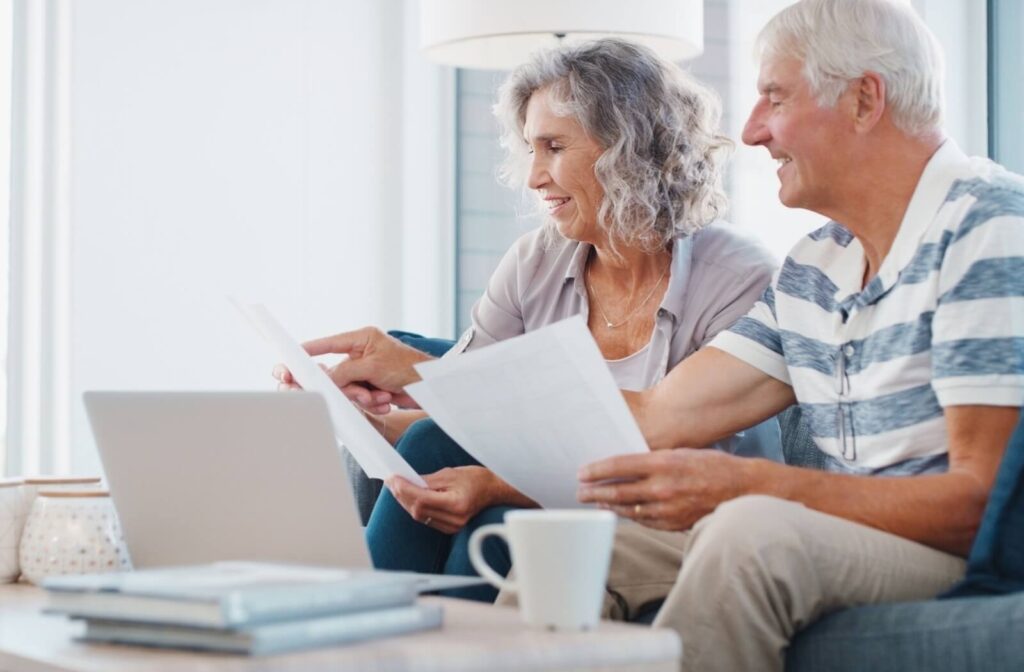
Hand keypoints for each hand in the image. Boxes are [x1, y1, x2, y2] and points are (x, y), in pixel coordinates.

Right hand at [303, 327, 432, 409]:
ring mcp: (367, 372)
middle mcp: (362, 354)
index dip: (311, 349)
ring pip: (349, 389)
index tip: (293, 354)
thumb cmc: (409, 367)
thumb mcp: (373, 366)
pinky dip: (374, 401)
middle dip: (352, 388)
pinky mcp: (373, 387)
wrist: (431, 388)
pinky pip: (361, 398)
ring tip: (382, 395)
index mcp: (362, 339)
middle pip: (338, 374)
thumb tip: (325, 378)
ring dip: (366, 397)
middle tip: (363, 393)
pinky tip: (388, 399)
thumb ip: (345, 371)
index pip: (330, 344)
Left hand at [386, 466, 497, 534]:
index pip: (422, 499)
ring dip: (406, 502)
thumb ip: (427, 480)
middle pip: (418, 510)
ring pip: (419, 516)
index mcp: (456, 504)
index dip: (404, 490)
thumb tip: (406, 481)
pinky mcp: (449, 528)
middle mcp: (454, 519)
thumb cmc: (475, 479)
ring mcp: (452, 526)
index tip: (393, 479)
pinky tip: (408, 497)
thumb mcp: (450, 474)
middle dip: (402, 495)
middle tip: (391, 481)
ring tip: (396, 488)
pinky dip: (415, 508)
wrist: (493, 490)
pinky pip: (426, 519)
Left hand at [577, 449, 750, 530]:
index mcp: (663, 463)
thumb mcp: (681, 453)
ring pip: (628, 509)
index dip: (596, 470)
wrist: (743, 489)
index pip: (619, 466)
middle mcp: (663, 487)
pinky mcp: (674, 524)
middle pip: (618, 491)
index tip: (582, 472)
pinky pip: (644, 521)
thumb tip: (626, 465)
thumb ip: (654, 459)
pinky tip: (620, 512)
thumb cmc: (713, 466)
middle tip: (579, 491)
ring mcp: (668, 509)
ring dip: (607, 506)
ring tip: (593, 502)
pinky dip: (629, 516)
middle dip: (594, 491)